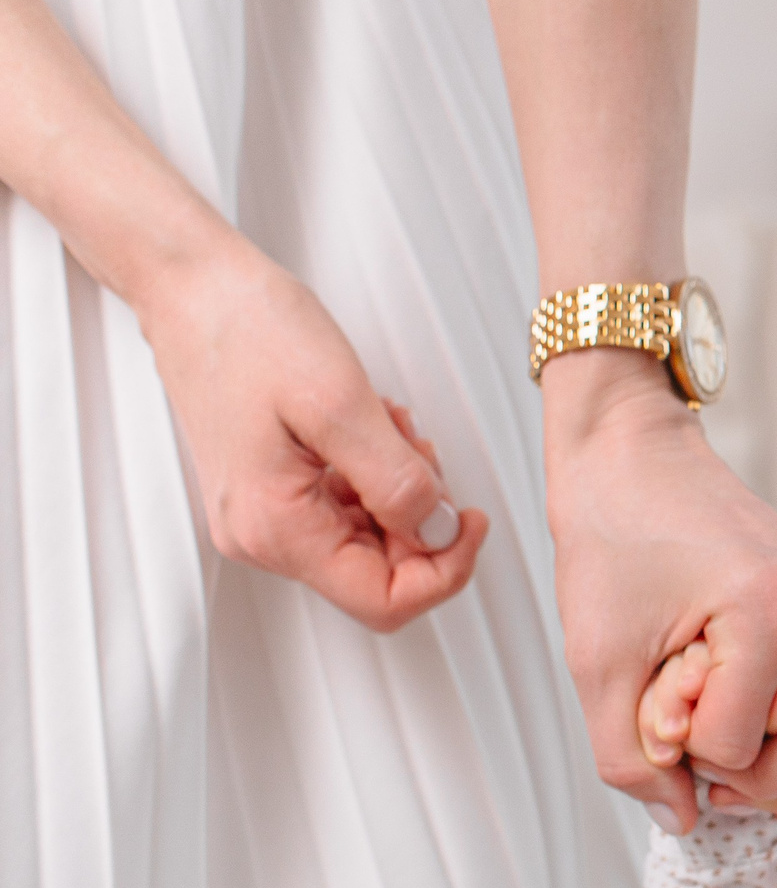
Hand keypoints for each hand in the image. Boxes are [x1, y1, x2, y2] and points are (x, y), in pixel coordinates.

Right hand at [142, 235, 488, 628]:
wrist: (192, 286)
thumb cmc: (249, 329)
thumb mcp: (341, 404)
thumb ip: (397, 482)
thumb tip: (439, 533)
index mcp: (275, 528)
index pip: (383, 601)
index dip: (445, 569)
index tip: (473, 519)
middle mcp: (262, 536)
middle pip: (380, 572)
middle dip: (422, 517)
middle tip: (418, 445)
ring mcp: (264, 515)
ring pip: (370, 538)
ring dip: (402, 488)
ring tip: (391, 425)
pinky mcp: (271, 490)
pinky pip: (348, 508)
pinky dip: (377, 474)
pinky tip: (373, 427)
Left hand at [544, 351, 776, 831]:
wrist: (629, 452)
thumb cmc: (609, 535)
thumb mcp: (595, 656)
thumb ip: (627, 752)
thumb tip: (677, 817)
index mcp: (766, 604)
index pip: (743, 739)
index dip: (691, 755)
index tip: (654, 725)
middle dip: (770, 784)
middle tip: (714, 787)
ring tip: (736, 770)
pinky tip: (756, 732)